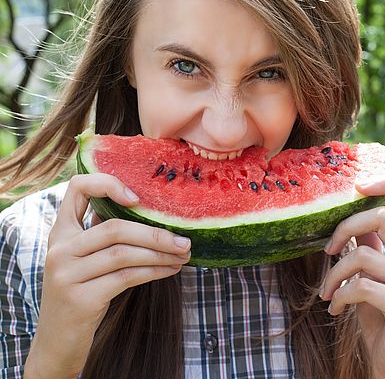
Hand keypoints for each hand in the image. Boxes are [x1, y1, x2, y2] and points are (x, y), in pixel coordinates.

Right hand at [25, 174, 191, 378]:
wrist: (56, 345)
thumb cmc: (80, 293)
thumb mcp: (83, 259)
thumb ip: (102, 234)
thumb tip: (150, 212)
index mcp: (60, 232)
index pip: (77, 188)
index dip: (108, 184)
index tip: (137, 200)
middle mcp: (59, 249)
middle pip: (115, 227)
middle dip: (155, 232)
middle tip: (184, 240)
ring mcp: (67, 275)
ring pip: (124, 253)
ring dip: (160, 253)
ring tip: (183, 255)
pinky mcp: (80, 299)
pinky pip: (126, 277)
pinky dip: (154, 271)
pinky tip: (170, 270)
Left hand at [320, 151, 384, 378]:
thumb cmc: (383, 322)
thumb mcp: (375, 281)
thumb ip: (372, 251)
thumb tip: (355, 225)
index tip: (359, 186)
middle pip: (381, 218)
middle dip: (345, 228)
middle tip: (329, 248)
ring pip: (363, 256)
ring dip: (334, 274)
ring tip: (328, 292)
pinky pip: (361, 286)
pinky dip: (341, 295)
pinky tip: (336, 308)